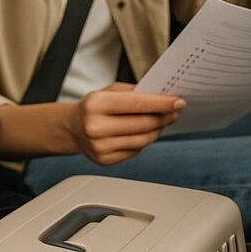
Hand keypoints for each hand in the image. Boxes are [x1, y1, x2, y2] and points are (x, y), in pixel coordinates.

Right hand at [63, 82, 185, 164]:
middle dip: (164, 117)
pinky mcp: (105, 160)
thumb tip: (162, 98)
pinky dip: (144, 141)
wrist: (71, 128)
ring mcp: (100, 146)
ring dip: (157, 130)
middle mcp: (96, 127)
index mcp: (95, 104)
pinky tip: (144, 132)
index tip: (178, 102)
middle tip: (174, 111)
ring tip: (162, 121)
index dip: (161, 103)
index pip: (137, 104)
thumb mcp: (108, 91)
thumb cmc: (93, 107)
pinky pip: (136, 150)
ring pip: (143, 140)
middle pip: (143, 124)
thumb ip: (133, 93)